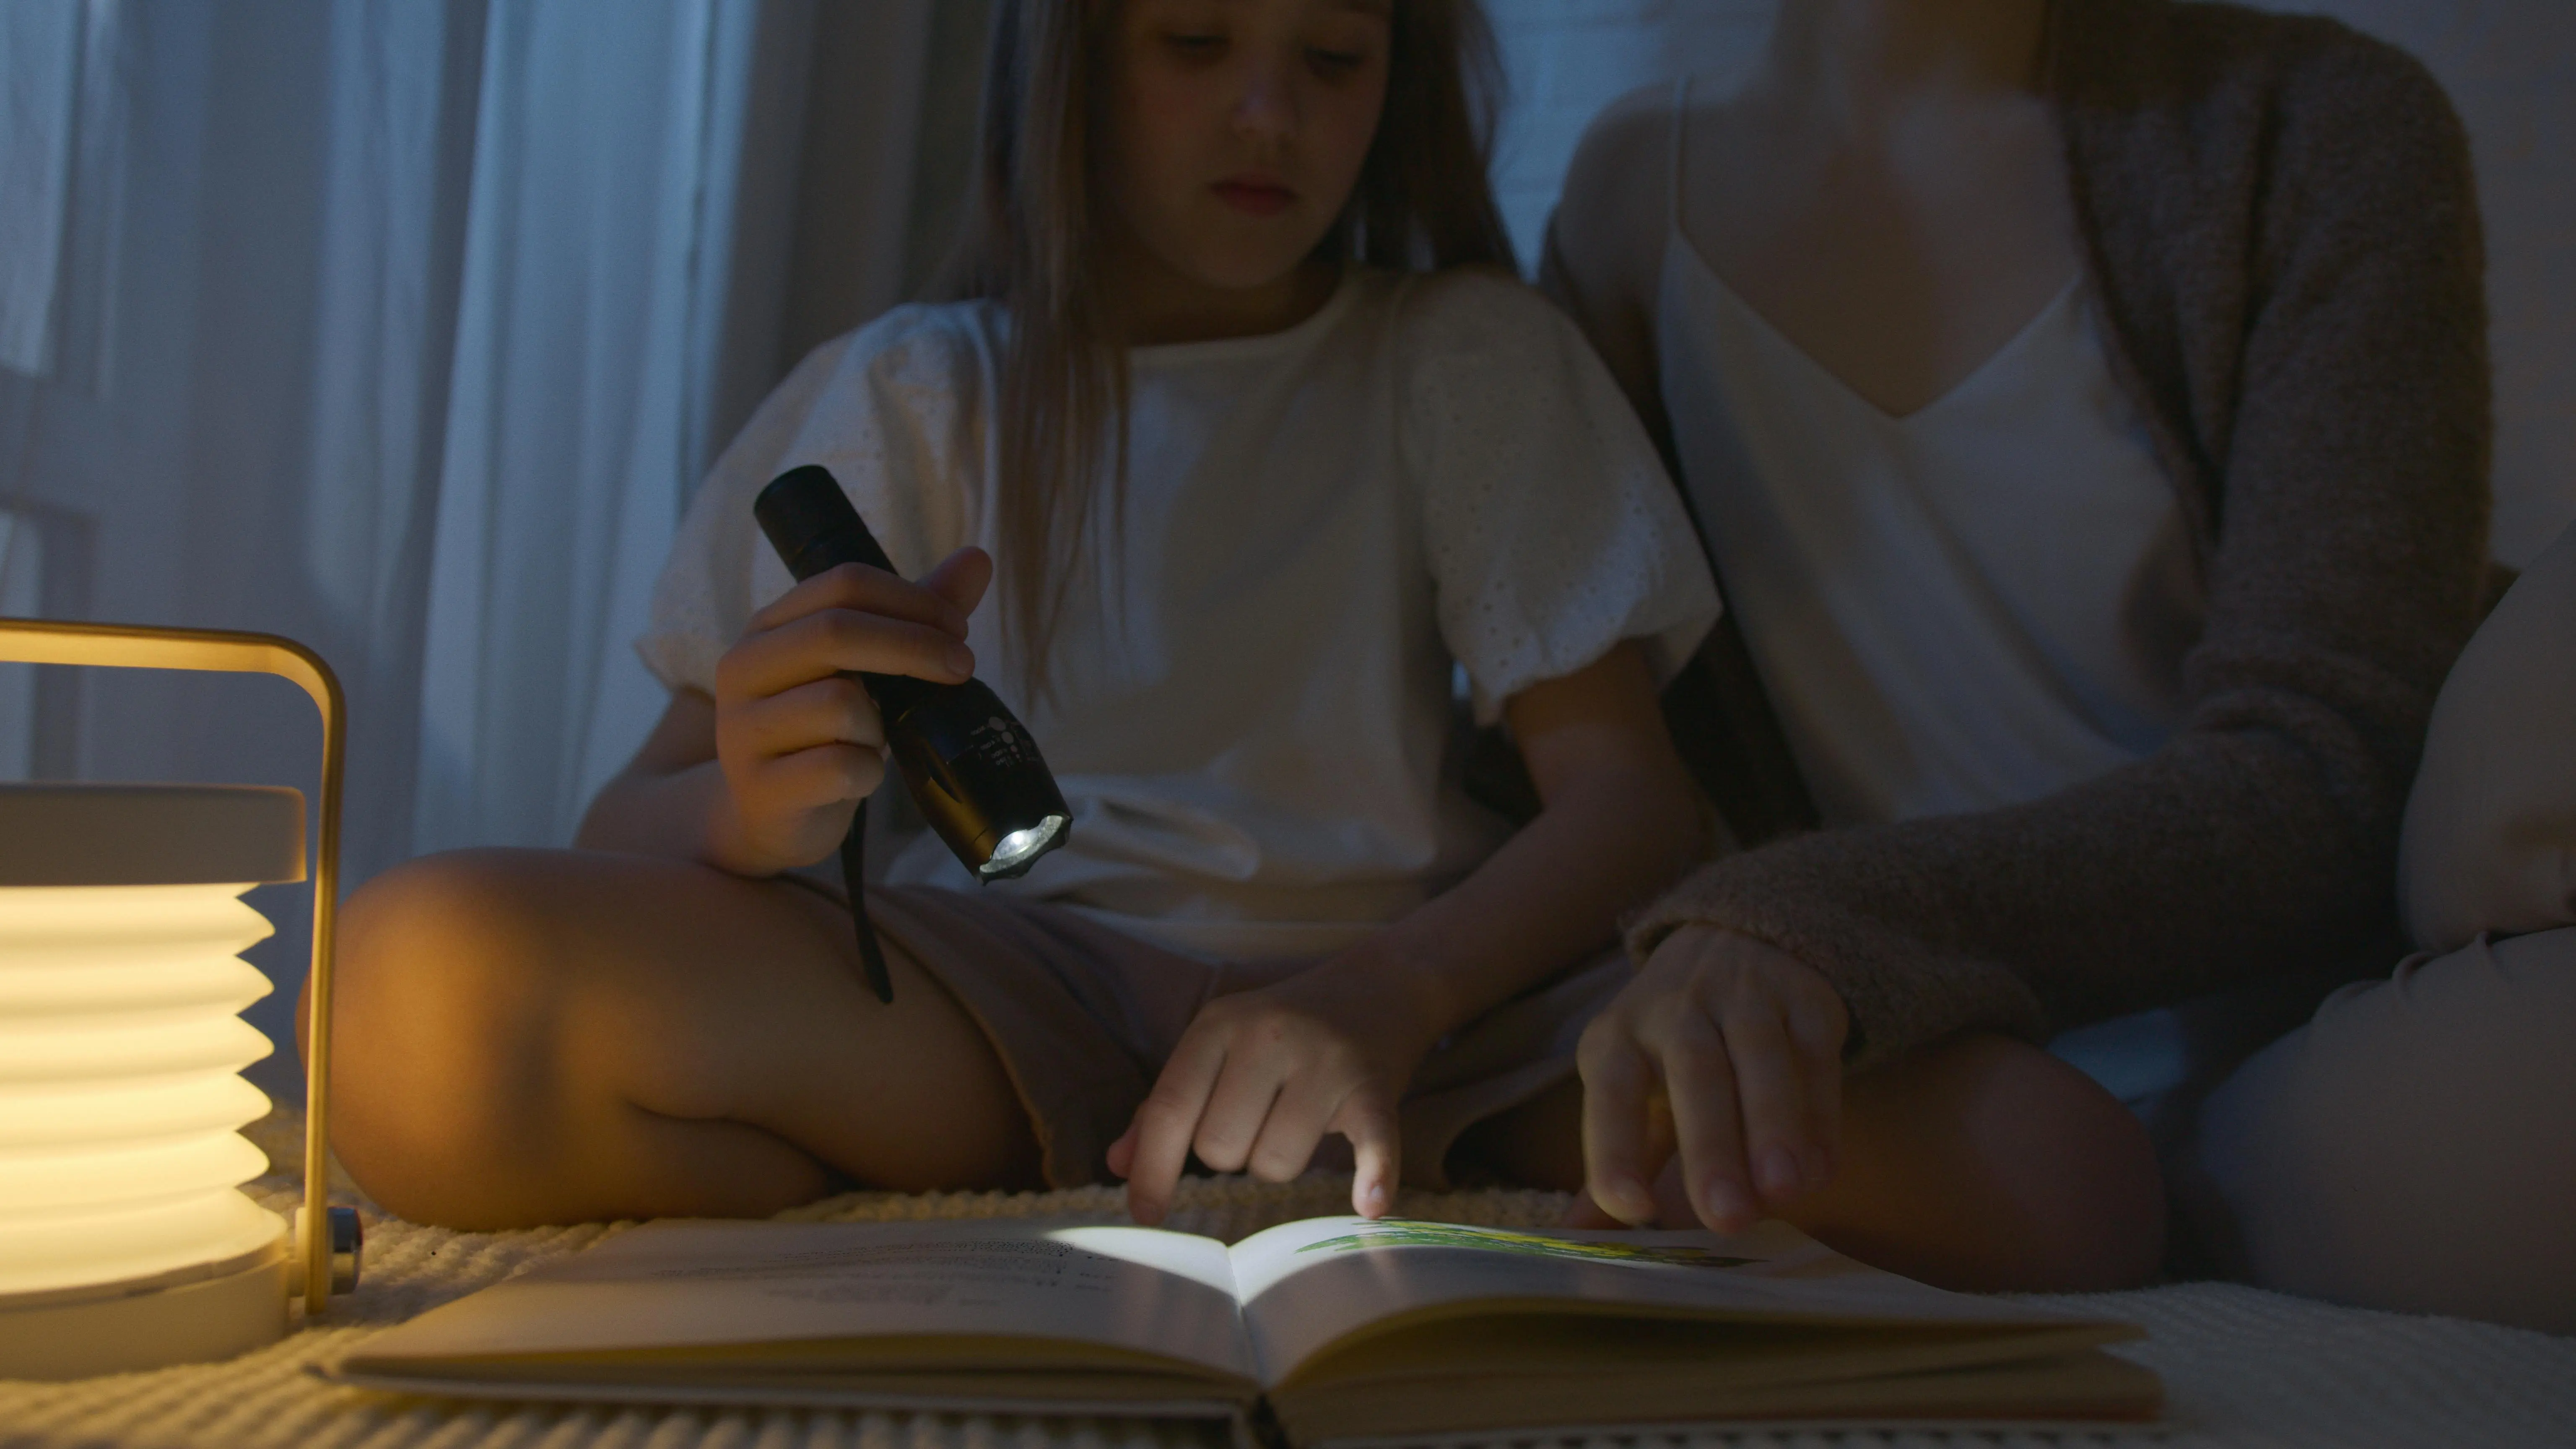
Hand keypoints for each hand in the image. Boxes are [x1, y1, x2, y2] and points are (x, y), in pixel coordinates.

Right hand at [709, 548, 991, 874]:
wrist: (776, 818)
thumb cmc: (826, 733)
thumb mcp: (867, 670)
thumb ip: (915, 615)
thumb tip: (978, 559)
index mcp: (768, 627)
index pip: (843, 584)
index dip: (911, 600)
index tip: (957, 629)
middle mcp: (743, 669)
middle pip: (835, 631)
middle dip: (914, 646)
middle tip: (961, 667)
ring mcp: (742, 730)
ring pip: (838, 703)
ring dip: (880, 723)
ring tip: (874, 738)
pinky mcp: (760, 788)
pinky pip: (838, 766)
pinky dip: (867, 771)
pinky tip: (861, 774)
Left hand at [1107, 955, 1441, 1225]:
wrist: (1377, 987)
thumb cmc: (1283, 1029)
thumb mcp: (1216, 1048)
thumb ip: (1164, 1106)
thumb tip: (1119, 1165)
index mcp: (1218, 1025)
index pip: (1170, 1108)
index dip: (1151, 1168)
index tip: (1143, 1213)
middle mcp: (1268, 1035)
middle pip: (1220, 1147)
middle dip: (1232, 1156)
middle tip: (1259, 1122)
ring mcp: (1324, 1060)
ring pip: (1276, 1161)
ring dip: (1281, 1162)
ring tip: (1298, 1122)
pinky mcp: (1374, 1087)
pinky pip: (1371, 1146)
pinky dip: (1373, 1177)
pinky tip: (1369, 1204)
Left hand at [1572, 925, 1847, 1232]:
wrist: (1733, 938)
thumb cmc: (1672, 1041)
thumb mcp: (1633, 1086)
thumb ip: (1617, 1160)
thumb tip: (1575, 1237)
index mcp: (1618, 1038)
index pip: (1610, 1093)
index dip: (1615, 1148)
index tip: (1629, 1207)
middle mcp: (1675, 1010)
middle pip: (1694, 1074)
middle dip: (1711, 1147)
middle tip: (1727, 1218)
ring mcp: (1744, 997)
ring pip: (1759, 1058)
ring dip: (1773, 1126)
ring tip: (1785, 1190)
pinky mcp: (1805, 997)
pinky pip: (1815, 1056)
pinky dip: (1821, 1114)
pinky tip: (1819, 1169)